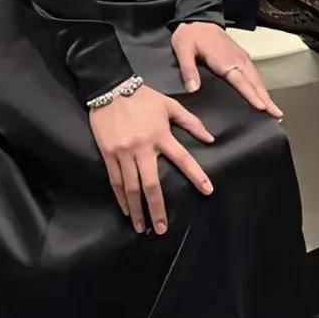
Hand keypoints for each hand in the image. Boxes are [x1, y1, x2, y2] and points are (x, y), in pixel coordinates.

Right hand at [89, 84, 214, 233]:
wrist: (110, 88)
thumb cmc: (143, 97)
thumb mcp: (170, 105)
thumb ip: (191, 122)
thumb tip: (210, 138)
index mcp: (161, 135)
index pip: (183, 159)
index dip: (196, 175)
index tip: (207, 191)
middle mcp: (142, 148)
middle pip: (151, 185)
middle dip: (157, 209)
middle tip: (162, 229)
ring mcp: (123, 153)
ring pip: (131, 188)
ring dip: (137, 209)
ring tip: (141, 227)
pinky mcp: (108, 154)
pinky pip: (115, 180)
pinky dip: (121, 197)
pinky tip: (126, 210)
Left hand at [171, 21, 282, 118]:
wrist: (198, 17)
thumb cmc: (190, 36)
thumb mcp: (183, 50)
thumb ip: (188, 70)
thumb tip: (193, 89)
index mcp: (224, 61)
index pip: (241, 82)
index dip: (252, 95)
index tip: (263, 108)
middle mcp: (237, 60)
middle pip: (255, 83)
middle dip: (267, 99)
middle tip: (278, 115)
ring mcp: (241, 57)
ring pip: (257, 78)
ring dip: (267, 94)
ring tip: (275, 110)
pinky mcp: (241, 55)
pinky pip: (254, 73)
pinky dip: (261, 86)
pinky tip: (263, 94)